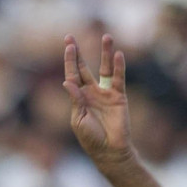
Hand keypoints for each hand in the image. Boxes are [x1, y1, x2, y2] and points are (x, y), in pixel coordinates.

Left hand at [62, 34, 132, 164]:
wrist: (109, 150)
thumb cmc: (90, 137)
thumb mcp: (78, 119)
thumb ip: (75, 100)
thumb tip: (67, 82)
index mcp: (78, 96)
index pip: (72, 74)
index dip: (70, 60)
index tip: (68, 44)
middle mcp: (91, 91)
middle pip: (83, 67)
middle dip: (78, 52)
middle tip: (70, 37)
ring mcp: (105, 92)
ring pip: (104, 68)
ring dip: (105, 53)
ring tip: (106, 36)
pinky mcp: (119, 96)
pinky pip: (119, 79)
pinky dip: (120, 67)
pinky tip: (118, 54)